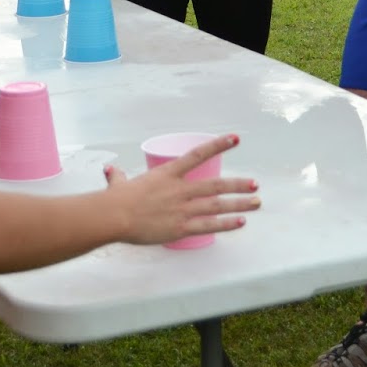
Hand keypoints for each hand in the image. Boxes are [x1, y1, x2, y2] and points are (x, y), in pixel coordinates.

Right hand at [102, 134, 260, 244]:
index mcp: (168, 174)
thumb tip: (110, 170)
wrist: (113, 217)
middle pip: (216, 185)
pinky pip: (209, 225)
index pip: (198, 154)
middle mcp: (180, 189)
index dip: (218, 145)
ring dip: (239, 204)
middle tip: (255, 184)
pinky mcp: (180, 227)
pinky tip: (240, 222)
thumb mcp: (120, 184)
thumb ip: (119, 177)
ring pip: (217, 205)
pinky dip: (226, 224)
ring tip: (256, 203)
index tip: (236, 138)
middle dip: (238, 184)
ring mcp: (182, 209)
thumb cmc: (115, 200)